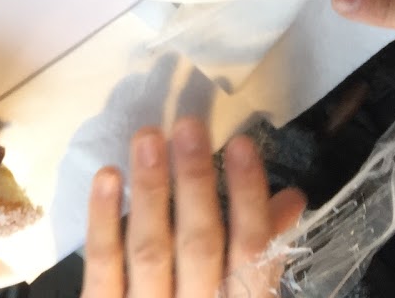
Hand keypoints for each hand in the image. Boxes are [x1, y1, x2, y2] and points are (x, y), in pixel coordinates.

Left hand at [82, 120, 303, 297]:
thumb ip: (266, 258)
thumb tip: (291, 197)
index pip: (253, 256)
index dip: (249, 200)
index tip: (241, 144)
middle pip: (200, 246)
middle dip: (195, 184)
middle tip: (187, 125)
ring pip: (150, 250)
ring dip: (150, 191)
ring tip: (148, 137)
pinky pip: (103, 269)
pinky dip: (103, 221)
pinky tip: (107, 176)